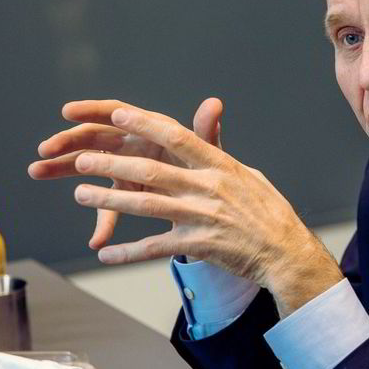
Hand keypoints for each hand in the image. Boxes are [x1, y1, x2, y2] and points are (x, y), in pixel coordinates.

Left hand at [28, 99, 342, 315]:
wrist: (287, 254)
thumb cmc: (270, 214)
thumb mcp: (249, 177)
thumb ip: (222, 158)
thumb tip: (207, 142)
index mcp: (221, 166)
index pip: (178, 137)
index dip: (145, 124)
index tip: (117, 114)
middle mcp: (209, 188)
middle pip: (152, 171)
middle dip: (112, 163)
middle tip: (83, 159)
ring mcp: (203, 217)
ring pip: (146, 206)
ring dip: (110, 199)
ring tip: (82, 194)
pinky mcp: (199, 245)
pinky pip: (155, 247)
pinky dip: (127, 251)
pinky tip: (106, 254)